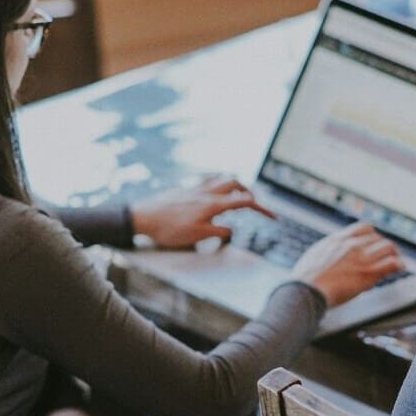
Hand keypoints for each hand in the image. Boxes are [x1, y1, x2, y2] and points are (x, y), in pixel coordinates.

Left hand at [130, 176, 271, 248]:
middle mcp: (206, 192)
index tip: (273, 217)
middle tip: (254, 204)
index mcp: (213, 204)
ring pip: (222, 178)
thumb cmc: (168, 229)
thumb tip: (231, 229)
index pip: (244, 202)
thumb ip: (218, 231)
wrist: (142, 217)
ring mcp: (195, 188)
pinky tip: (215, 191)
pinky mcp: (185, 188)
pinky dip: (218, 183)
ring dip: (235, 185)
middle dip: (249, 192)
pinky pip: (208, 180)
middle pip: (236, 183)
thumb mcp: (197, 236)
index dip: (262, 209)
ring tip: (238, 196)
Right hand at [292, 221, 404, 308]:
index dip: (372, 235)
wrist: (305, 290)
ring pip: (388, 247)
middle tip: (387, 254)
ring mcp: (361, 258)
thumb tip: (328, 253)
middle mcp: (351, 245)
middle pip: (377, 237)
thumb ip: (327, 251)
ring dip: (394, 253)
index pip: (363, 228)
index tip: (374, 242)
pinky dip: (399, 264)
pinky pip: (391, 263)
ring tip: (397, 260)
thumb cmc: (304, 279)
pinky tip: (400, 268)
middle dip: (383, 245)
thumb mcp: (314, 256)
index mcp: (338, 239)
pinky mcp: (368, 273)